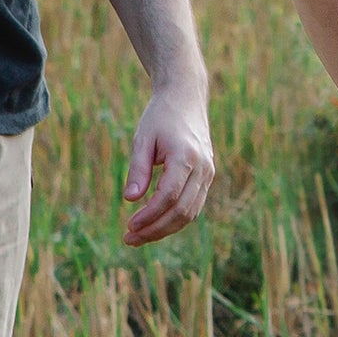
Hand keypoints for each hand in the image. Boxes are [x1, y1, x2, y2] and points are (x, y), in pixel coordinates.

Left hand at [122, 86, 214, 246]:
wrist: (186, 98)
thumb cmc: (160, 116)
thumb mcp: (143, 138)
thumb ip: (138, 169)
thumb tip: (130, 200)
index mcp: (185, 156)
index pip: (169, 196)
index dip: (149, 216)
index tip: (129, 226)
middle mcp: (202, 167)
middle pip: (182, 211)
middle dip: (155, 229)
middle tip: (129, 239)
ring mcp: (208, 173)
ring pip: (190, 213)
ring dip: (165, 229)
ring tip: (139, 236)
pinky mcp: (207, 176)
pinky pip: (194, 205)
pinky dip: (175, 219)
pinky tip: (154, 224)